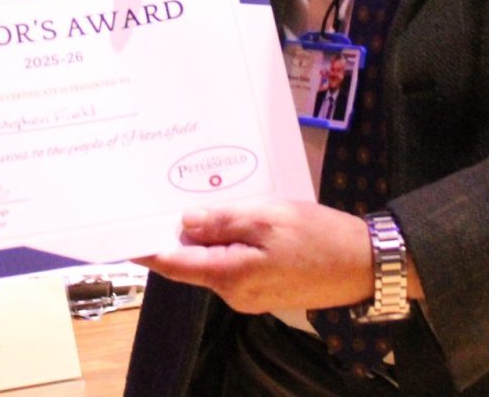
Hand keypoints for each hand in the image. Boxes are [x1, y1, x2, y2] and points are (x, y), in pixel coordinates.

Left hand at [137, 200, 395, 314]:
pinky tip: (236, 217)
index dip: (146, 247)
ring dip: (208, 233)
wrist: (365, 263)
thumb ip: (223, 222)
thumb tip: (186, 223)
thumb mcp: (268, 217)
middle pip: (192, 260)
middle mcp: (234, 292)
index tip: (123, 231)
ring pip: (214, 260)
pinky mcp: (265, 287)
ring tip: (207, 198)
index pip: (173, 263)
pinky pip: (235, 262)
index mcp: (229, 275)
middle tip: (164, 195)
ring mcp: (250, 293)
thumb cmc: (319, 236)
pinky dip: (229, 241)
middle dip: (180, 231)